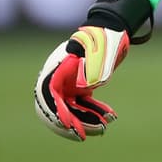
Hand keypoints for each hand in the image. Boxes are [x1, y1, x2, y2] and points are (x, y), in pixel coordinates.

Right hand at [34, 26, 128, 140]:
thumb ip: (92, 66)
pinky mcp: (81, 86)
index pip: (49, 95)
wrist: (112, 27)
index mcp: (56, 67)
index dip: (57, 111)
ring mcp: (70, 82)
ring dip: (86, 119)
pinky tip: (110, 116)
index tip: (68, 124)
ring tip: (104, 127)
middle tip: (85, 134)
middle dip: (72, 122)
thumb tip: (87, 86)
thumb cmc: (102, 35)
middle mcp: (59, 77)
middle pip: (59, 106)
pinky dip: (94, 111)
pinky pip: (83, 104)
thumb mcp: (98, 50)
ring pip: (72, 108)